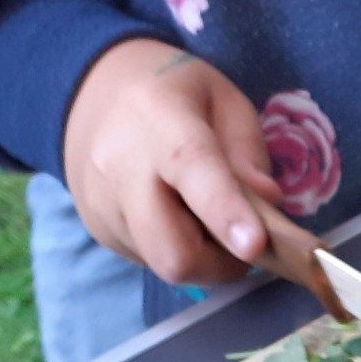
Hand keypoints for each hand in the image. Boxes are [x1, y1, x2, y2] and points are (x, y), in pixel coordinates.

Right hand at [63, 39, 311, 288]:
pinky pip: (153, 262)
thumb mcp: (224, 100)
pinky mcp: (101, 232)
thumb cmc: (174, 95)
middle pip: (174, 252)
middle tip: (246, 238)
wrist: (93, 95)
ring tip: (208, 219)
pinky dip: (181, 252)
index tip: (255, 244)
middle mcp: (119, 168)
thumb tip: (267, 202)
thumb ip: (247, 150)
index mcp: (160, 120)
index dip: (226, 212)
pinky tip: (178, 217)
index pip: (193, 170)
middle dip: (223, 262)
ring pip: (167, 266)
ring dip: (205, 258)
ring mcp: (103, 207)